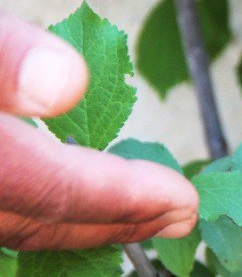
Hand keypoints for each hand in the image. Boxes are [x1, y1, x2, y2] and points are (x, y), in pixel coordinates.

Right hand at [0, 12, 197, 249]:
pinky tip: (68, 189)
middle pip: (40, 221)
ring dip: (82, 218)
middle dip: (119, 220)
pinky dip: (40, 205)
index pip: (57, 191)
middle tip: (183, 217)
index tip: (187, 201)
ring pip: (15, 223)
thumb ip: (1, 53)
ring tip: (144, 213)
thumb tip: (69, 82)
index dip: (127, 199)